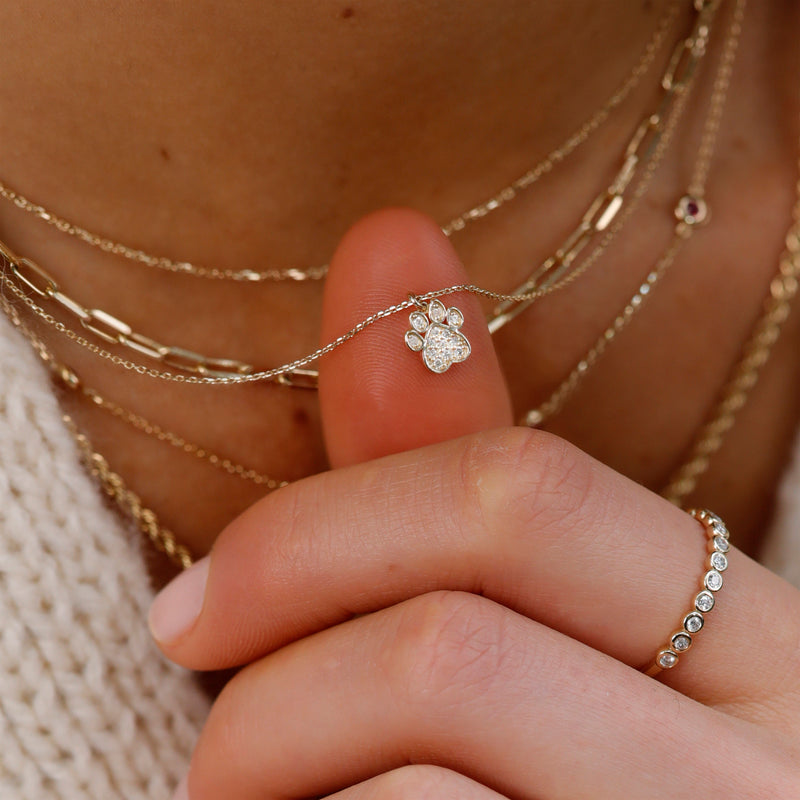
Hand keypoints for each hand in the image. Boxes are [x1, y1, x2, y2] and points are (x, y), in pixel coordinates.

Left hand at [150, 210, 799, 798]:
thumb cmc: (552, 764)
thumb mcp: (526, 610)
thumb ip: (449, 454)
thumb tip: (394, 234)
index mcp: (748, 641)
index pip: (528, 498)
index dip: (322, 529)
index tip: (196, 595)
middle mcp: (765, 762)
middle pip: (449, 649)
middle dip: (272, 687)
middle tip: (208, 731)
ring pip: (413, 785)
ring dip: (278, 785)